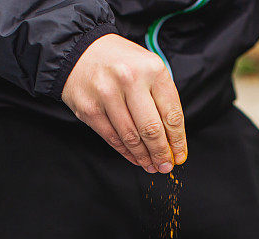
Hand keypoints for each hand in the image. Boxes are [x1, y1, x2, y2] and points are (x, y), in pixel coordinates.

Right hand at [62, 34, 185, 173]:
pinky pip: (112, 138)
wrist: (80, 51)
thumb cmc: (121, 62)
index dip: (177, 141)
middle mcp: (129, 80)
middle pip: (152, 130)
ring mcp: (107, 94)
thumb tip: (172, 140)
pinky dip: (125, 152)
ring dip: (143, 156)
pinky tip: (134, 158)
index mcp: (152, 69)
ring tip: (151, 166)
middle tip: (165, 166)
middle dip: (161, 154)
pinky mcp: (90, 109)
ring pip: (131, 137)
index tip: (179, 156)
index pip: (171, 114)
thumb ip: (162, 99)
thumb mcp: (148, 68)